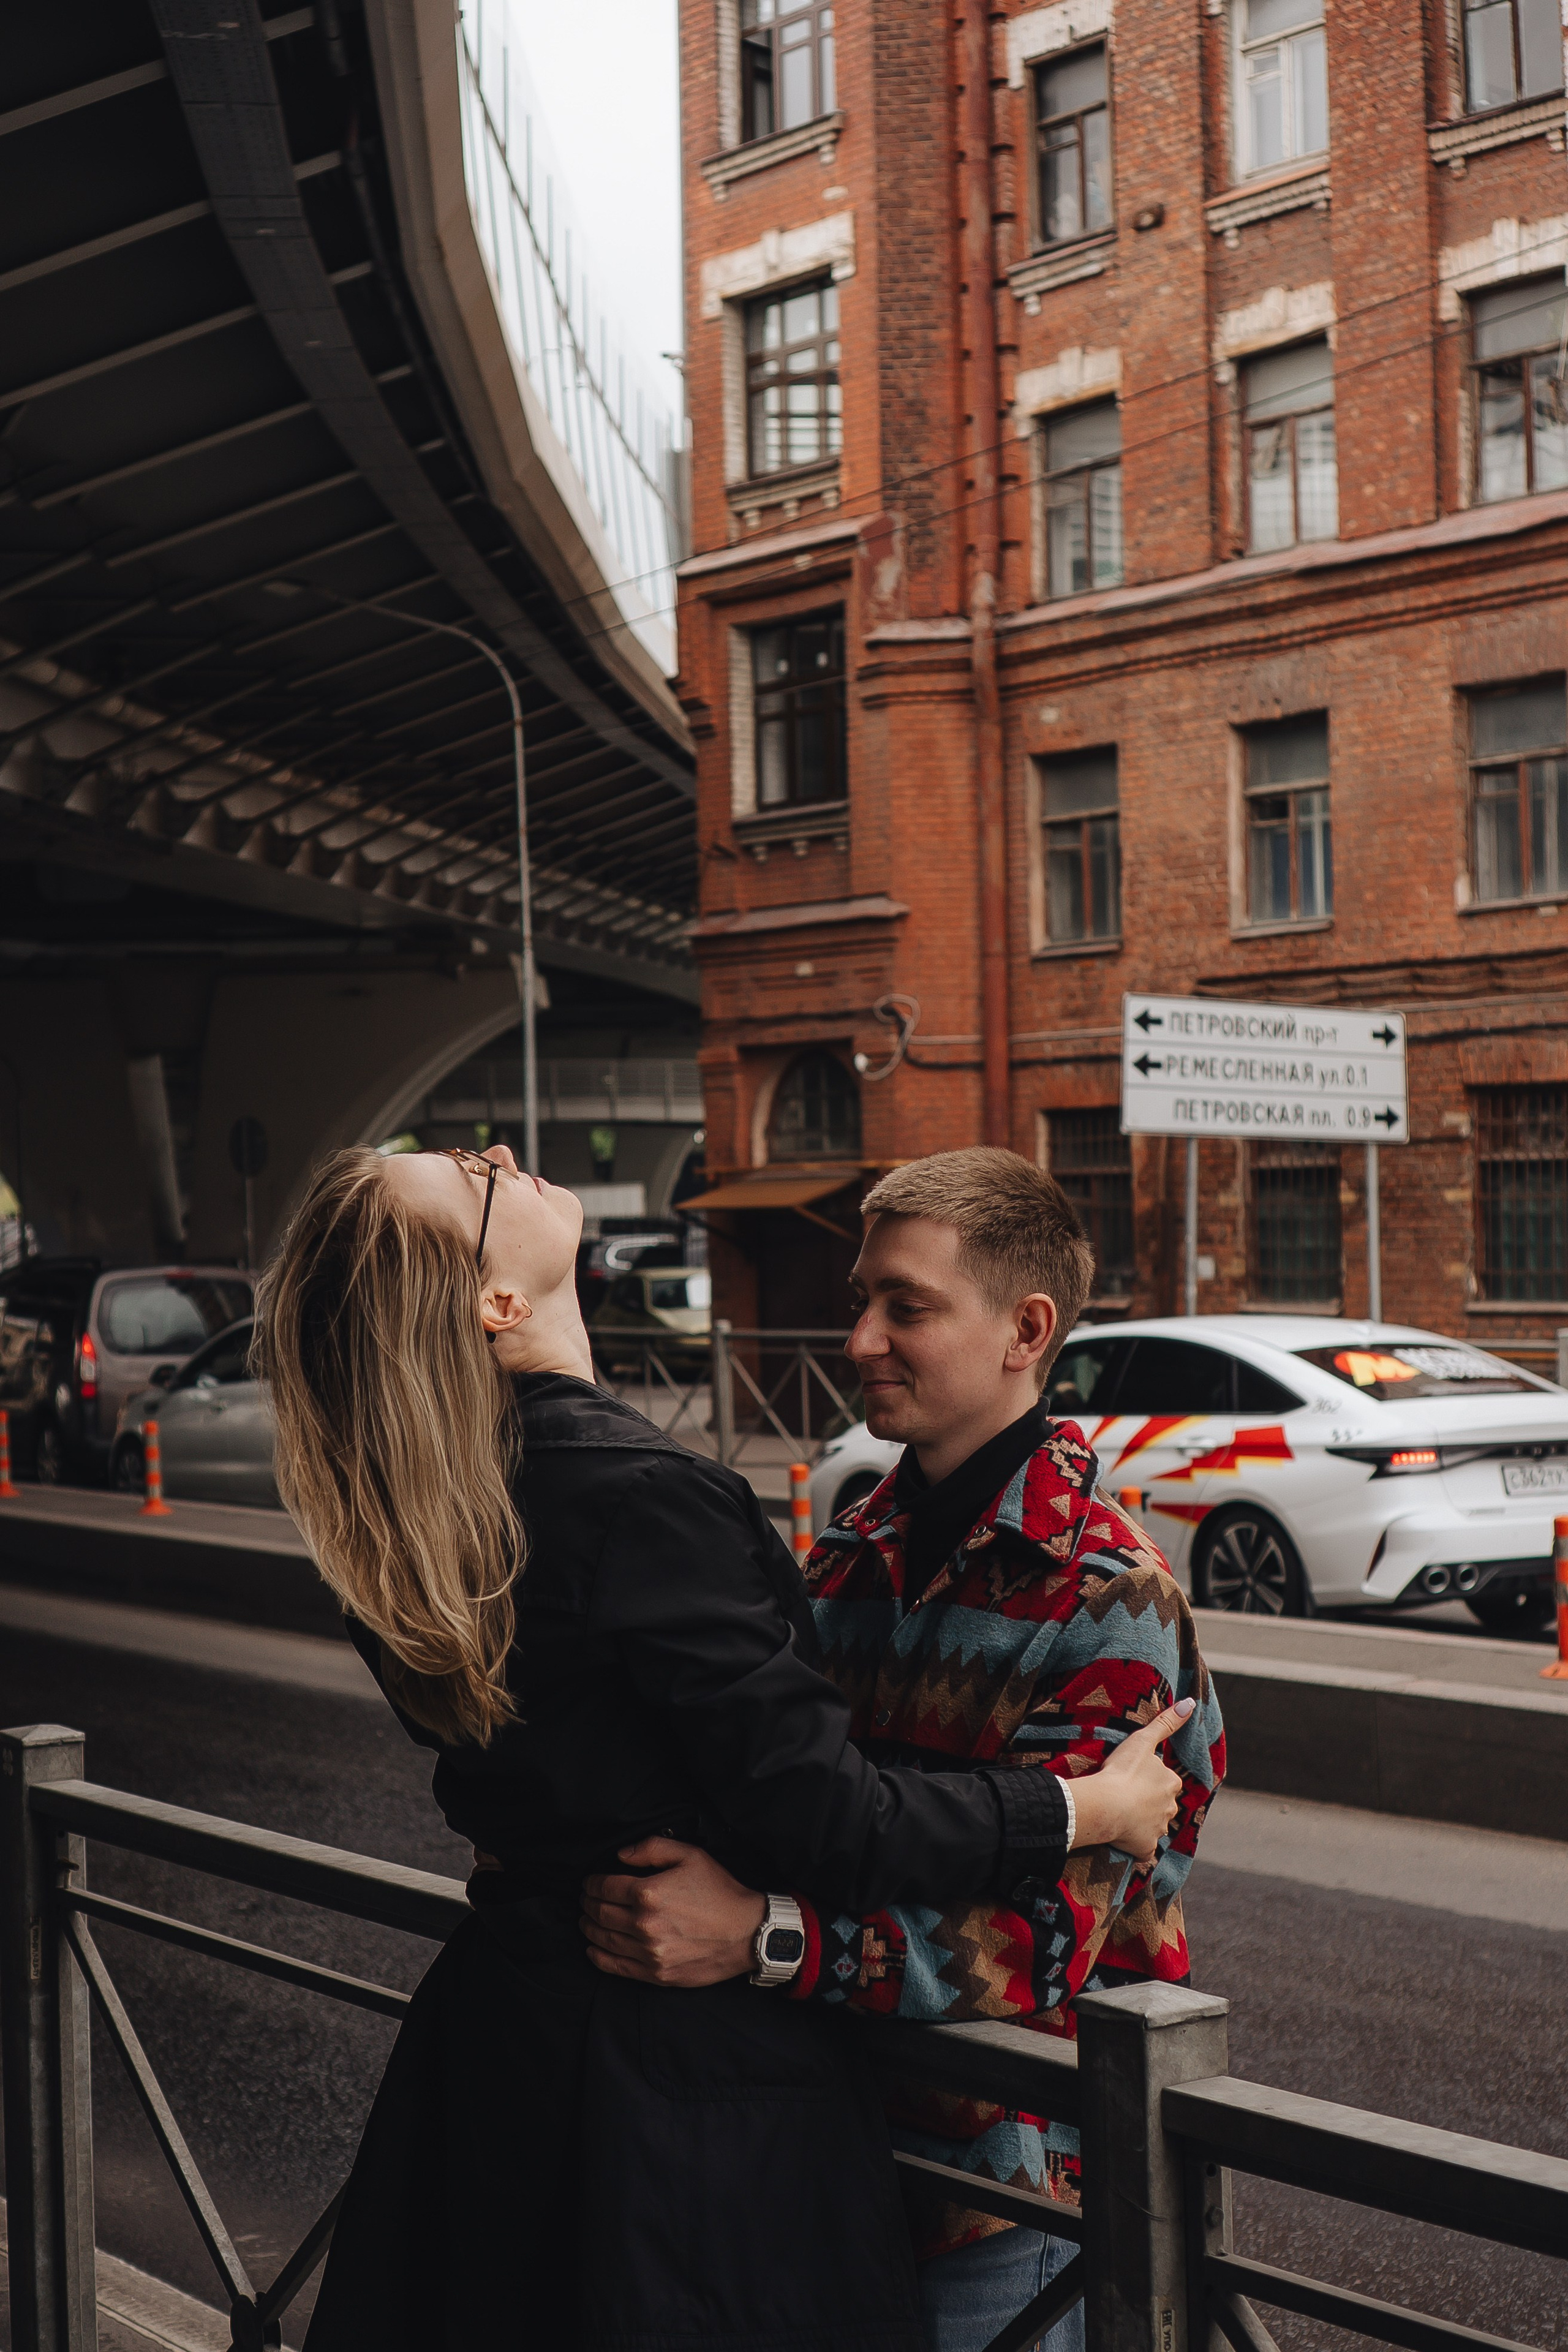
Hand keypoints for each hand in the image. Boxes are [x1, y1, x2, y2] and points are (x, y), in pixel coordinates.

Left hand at [580, 1836, 766, 1986]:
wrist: (746, 1933)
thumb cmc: (720, 1892)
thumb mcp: (690, 1855)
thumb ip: (651, 1848)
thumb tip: (620, 1856)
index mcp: (649, 1893)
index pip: (605, 1887)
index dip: (592, 1883)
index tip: (590, 1882)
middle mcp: (644, 1925)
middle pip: (600, 1914)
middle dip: (588, 1903)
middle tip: (585, 1899)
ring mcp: (649, 1953)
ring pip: (604, 1940)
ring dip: (589, 1928)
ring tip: (586, 1920)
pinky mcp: (656, 1973)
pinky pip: (617, 1967)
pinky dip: (599, 1957)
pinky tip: (593, 1949)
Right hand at [1068, 1697, 1194, 1867]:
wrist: (1107, 1804)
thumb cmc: (1123, 1771)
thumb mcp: (1142, 1740)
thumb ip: (1166, 1723)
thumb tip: (1191, 1703)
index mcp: (1171, 1783)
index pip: (1165, 1781)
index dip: (1148, 1779)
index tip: (1131, 1777)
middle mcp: (1170, 1808)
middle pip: (1161, 1804)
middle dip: (1148, 1802)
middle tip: (1125, 1796)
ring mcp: (1158, 1830)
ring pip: (1153, 1826)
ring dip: (1141, 1822)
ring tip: (1120, 1815)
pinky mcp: (1146, 1848)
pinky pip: (1143, 1848)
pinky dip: (1136, 1845)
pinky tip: (1123, 1838)